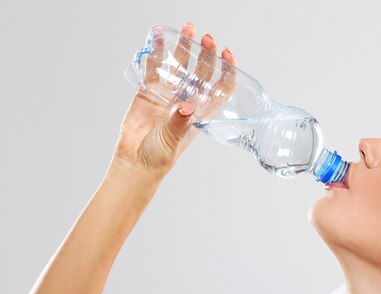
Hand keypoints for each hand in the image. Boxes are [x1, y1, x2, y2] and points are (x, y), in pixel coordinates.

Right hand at [111, 21, 237, 178]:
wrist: (136, 160)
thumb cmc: (161, 156)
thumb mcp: (174, 139)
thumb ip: (180, 122)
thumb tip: (185, 107)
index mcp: (201, 112)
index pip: (220, 88)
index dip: (226, 70)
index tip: (227, 54)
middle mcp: (188, 99)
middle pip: (202, 72)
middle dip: (206, 54)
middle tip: (207, 38)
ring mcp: (169, 93)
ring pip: (180, 65)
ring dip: (184, 47)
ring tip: (188, 28)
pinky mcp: (149, 90)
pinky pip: (154, 67)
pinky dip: (156, 52)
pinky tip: (158, 36)